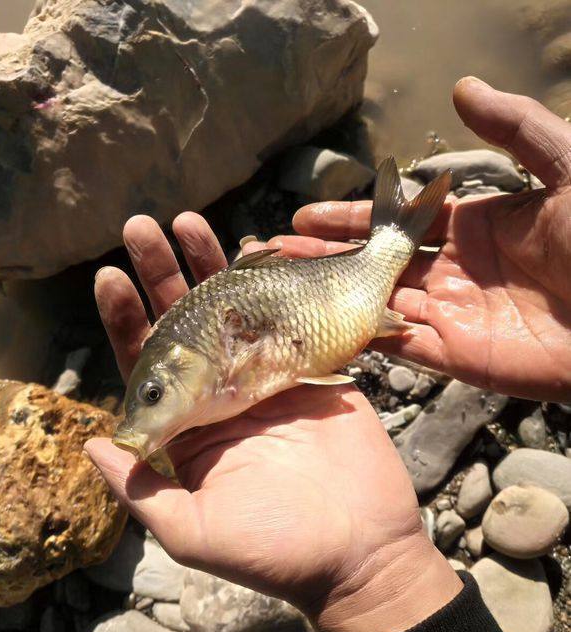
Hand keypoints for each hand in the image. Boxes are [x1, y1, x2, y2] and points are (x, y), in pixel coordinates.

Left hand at [85, 214, 460, 631]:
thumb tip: (91, 443)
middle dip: (163, 276)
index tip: (110, 276)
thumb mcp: (194, 532)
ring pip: (235, 313)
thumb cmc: (276, 552)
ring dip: (212, 267)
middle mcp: (223, 398)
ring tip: (191, 222)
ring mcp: (269, 381)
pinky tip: (256, 247)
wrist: (360, 552)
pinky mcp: (314, 373)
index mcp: (190, 430)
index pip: (149, 366)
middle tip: (143, 227)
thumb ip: (142, 491)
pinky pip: (288, 320)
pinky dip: (274, 285)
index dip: (127, 321)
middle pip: (186, 325)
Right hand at [264, 78, 570, 401]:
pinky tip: (322, 325)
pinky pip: (400, 345)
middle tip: (275, 253)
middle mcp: (453, 273)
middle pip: (374, 265)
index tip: (305, 213)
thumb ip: (517, 129)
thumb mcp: (567, 169)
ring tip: (281, 288)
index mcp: (472, 228)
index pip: (396, 221)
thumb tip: (461, 89)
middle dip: (324, 259)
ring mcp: (452, 316)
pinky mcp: (457, 357)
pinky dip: (363, 336)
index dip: (350, 218)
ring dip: (328, 297)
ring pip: (374, 304)